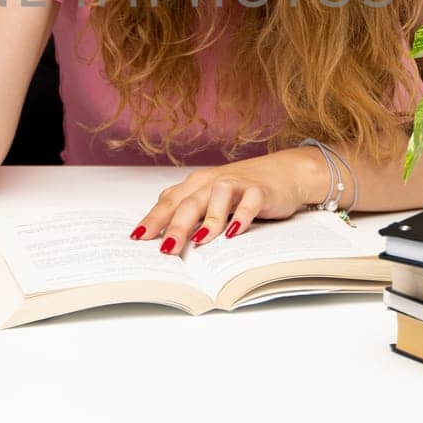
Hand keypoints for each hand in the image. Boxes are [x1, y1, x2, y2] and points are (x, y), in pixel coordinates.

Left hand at [129, 149, 323, 254]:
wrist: (285, 171)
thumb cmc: (242, 189)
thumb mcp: (211, 199)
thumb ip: (190, 214)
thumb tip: (164, 242)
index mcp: (196, 185)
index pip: (169, 202)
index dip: (153, 219)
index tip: (137, 237)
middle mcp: (212, 182)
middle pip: (189, 203)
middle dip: (175, 226)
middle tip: (166, 250)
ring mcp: (237, 184)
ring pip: (217, 198)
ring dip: (208, 220)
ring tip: (199, 241)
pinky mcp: (260, 190)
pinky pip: (249, 202)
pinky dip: (241, 216)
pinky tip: (234, 232)